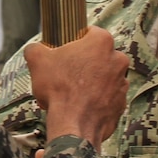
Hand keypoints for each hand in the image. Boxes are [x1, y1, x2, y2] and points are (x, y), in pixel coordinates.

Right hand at [24, 27, 128, 149]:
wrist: (73, 125)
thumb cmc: (58, 88)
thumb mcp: (37, 60)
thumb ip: (36, 48)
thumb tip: (35, 49)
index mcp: (102, 42)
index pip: (91, 32)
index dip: (76, 40)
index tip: (66, 50)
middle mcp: (118, 59)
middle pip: (99, 55)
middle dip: (85, 63)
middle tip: (66, 73)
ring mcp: (122, 82)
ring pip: (104, 77)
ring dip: (91, 81)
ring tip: (71, 92)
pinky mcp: (122, 103)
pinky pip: (108, 97)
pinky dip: (97, 99)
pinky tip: (80, 105)